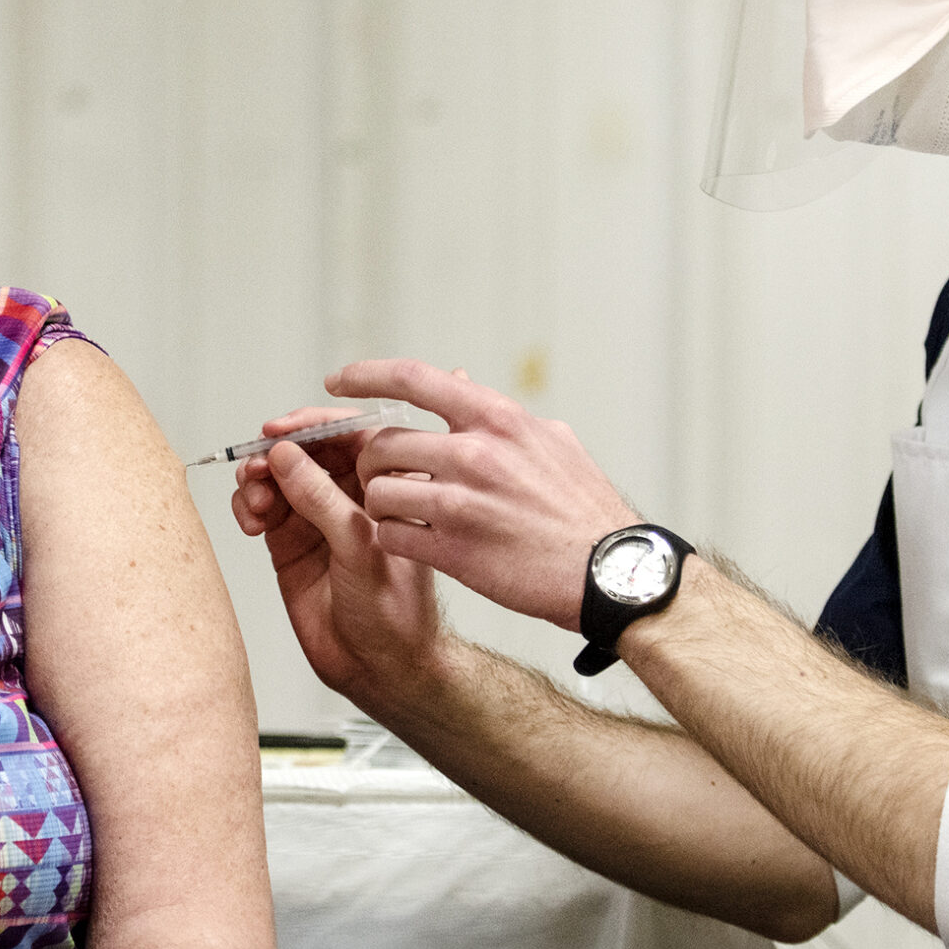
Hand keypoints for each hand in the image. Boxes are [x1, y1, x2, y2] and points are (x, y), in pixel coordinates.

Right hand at [232, 407, 443, 705]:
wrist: (377, 667)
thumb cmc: (395, 614)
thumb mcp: (361, 548)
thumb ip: (322, 499)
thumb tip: (286, 456)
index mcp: (385, 484)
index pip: (348, 433)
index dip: (311, 425)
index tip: (280, 430)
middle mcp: (350, 494)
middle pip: (305, 449)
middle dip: (277, 452)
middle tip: (258, 467)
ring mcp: (317, 516)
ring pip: (277, 475)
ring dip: (258, 479)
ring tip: (255, 502)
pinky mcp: (289, 540)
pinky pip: (260, 506)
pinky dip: (248, 505)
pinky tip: (251, 521)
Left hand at [324, 360, 639, 629]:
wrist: (610, 573)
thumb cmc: (585, 510)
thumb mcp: (551, 443)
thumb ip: (500, 416)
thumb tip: (466, 386)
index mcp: (498, 419)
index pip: (414, 379)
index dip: (367, 374)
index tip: (338, 380)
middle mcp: (476, 454)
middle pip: (383, 443)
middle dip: (372, 462)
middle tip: (382, 477)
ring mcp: (463, 503)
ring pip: (378, 491)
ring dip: (380, 504)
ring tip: (403, 514)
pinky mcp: (454, 551)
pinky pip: (391, 535)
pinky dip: (393, 538)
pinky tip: (415, 542)